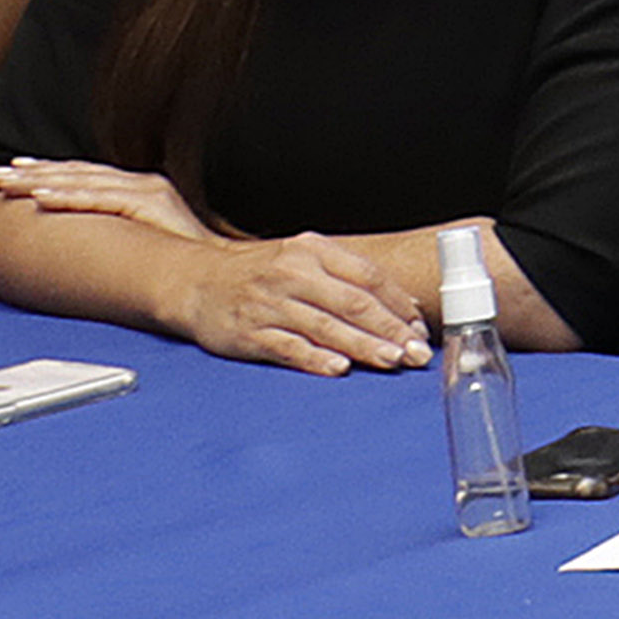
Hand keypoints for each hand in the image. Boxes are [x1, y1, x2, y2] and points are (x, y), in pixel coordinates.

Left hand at [0, 159, 216, 241]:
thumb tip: (92, 239)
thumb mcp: (150, 240)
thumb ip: (125, 231)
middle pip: (78, 174)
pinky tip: (41, 198)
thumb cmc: (188, 261)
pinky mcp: (150, 207)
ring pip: (83, 182)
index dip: (50, 172)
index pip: (87, 176)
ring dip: (40, 181)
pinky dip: (68, 197)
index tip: (18, 171)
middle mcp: (145, 184)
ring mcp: (148, 193)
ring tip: (6, 182)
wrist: (223, 272)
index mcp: (144, 189)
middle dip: (33, 173)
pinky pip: (99, 200)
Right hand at [173, 232, 433, 377]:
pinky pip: (288, 346)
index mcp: (313, 250)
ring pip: (326, 326)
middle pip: (352, 302)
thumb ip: (348, 278)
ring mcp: (270, 303)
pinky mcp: (249, 331)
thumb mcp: (304, 259)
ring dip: (363, 346)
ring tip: (391, 360)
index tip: (420, 328)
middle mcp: (293, 273)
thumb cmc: (263, 273)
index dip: (398, 304)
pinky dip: (315, 357)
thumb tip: (401, 308)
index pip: (368, 276)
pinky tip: (339, 368)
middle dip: (389, 329)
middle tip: (415, 351)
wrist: (198, 282)